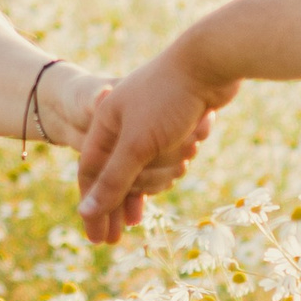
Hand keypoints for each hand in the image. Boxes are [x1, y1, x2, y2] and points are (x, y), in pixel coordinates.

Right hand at [74, 44, 233, 244]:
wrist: (212, 60)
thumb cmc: (170, 98)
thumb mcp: (138, 145)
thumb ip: (113, 180)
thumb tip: (87, 212)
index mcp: (104, 123)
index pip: (90, 174)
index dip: (93, 208)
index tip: (97, 239)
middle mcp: (122, 122)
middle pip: (119, 175)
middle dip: (131, 196)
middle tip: (123, 236)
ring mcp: (148, 122)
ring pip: (148, 167)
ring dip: (165, 170)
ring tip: (182, 163)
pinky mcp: (173, 122)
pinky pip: (168, 156)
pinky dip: (177, 160)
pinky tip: (187, 160)